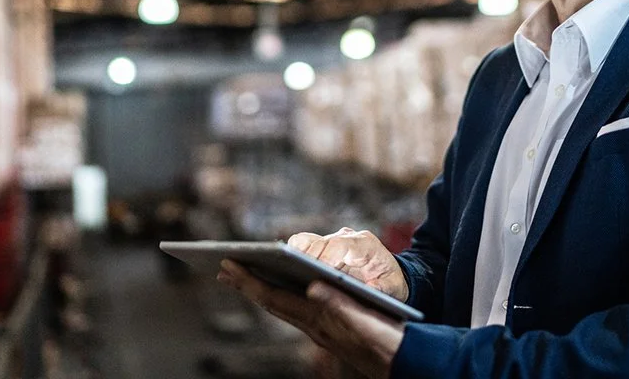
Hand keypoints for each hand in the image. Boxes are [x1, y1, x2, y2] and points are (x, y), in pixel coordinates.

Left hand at [218, 260, 403, 378]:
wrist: (404, 364)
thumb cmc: (389, 342)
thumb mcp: (366, 322)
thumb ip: (341, 306)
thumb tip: (313, 288)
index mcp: (319, 320)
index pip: (275, 298)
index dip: (250, 281)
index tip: (229, 265)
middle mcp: (315, 326)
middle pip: (272, 302)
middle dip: (247, 284)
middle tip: (223, 269)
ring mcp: (321, 328)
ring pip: (282, 306)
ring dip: (260, 290)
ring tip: (243, 277)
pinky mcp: (331, 328)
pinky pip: (296, 309)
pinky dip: (281, 295)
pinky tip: (280, 289)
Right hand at [287, 227, 408, 301]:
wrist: (395, 272)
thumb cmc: (392, 283)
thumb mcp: (393, 289)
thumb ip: (381, 290)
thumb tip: (368, 290)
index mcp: (362, 244)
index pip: (337, 246)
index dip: (322, 258)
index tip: (310, 272)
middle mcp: (344, 237)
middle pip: (313, 242)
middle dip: (298, 258)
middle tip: (283, 274)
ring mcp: (332, 240)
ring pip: (302, 242)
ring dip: (289, 257)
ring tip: (272, 273)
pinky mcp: (323, 247)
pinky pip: (301, 248)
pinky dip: (290, 258)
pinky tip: (278, 274)